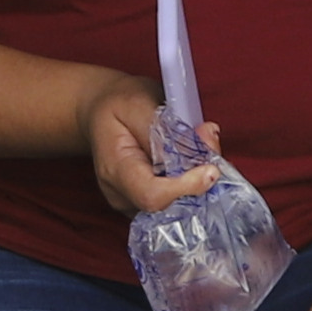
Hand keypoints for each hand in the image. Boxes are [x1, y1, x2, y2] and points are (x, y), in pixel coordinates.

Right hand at [79, 75, 228, 218]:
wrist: (99, 112)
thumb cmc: (117, 103)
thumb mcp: (138, 103)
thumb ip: (170, 127)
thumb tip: (207, 142)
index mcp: (115, 170)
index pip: (152, 194)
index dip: (186, 187)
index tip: (212, 169)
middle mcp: (121, 195)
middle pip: (169, 205)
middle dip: (198, 181)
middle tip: (207, 143)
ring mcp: (132, 204)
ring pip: (176, 207)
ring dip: (197, 183)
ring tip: (197, 150)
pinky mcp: (145, 205)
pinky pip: (175, 204)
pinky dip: (190, 186)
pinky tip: (190, 163)